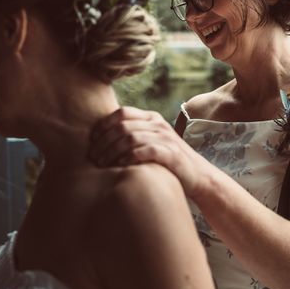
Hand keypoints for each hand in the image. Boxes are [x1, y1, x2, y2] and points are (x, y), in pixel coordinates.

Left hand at [89, 107, 213, 196]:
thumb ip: (133, 135)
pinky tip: (120, 166)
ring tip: (102, 164)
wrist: (197, 175)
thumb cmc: (167, 161)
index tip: (92, 141)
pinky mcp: (171, 153)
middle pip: (122, 126)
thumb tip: (101, 139)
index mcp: (151, 118)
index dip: (103, 125)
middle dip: (104, 142)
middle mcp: (158, 124)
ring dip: (112, 151)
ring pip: (130, 138)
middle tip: (94, 157)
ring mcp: (165, 138)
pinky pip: (145, 150)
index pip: (122, 113)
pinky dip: (129, 157)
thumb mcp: (150, 142)